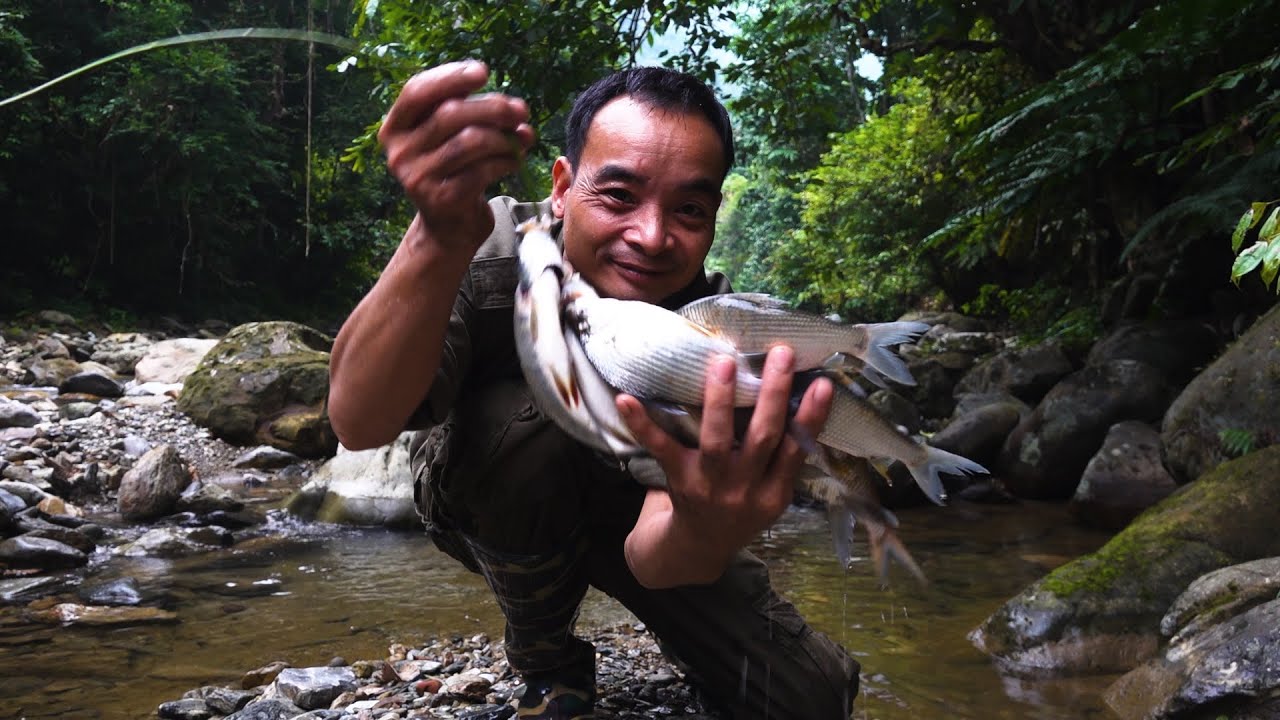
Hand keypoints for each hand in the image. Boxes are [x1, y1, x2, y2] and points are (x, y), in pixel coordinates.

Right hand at [380, 60, 535, 249]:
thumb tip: (514, 108)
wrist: (449, 226)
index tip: (482, 71)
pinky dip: (506, 160)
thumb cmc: (453, 171)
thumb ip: (466, 113)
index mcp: (394, 128)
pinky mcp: (442, 199)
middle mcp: (399, 152)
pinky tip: (516, 160)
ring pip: (469, 141)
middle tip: (521, 110)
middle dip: (493, 107)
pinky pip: (482, 169)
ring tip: (521, 140)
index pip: (417, 91)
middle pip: (450, 114)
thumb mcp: (447, 137)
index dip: (450, 77)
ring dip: (504, 137)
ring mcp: (417, 178)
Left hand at [618, 345, 833, 586]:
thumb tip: (801, 395)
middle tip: (781, 353)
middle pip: (763, 437)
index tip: (824, 383)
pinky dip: (642, 424)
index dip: (812, 418)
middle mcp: (745, 490)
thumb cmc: (741, 508)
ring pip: (717, 439)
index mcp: (774, 492)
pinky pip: (660, 448)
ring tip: (724, 362)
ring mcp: (710, 485)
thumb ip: (783, 457)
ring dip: (720, 399)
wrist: (697, 549)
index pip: (797, 450)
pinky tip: (626, 399)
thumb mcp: (771, 494)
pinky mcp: (678, 479)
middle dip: (773, 394)